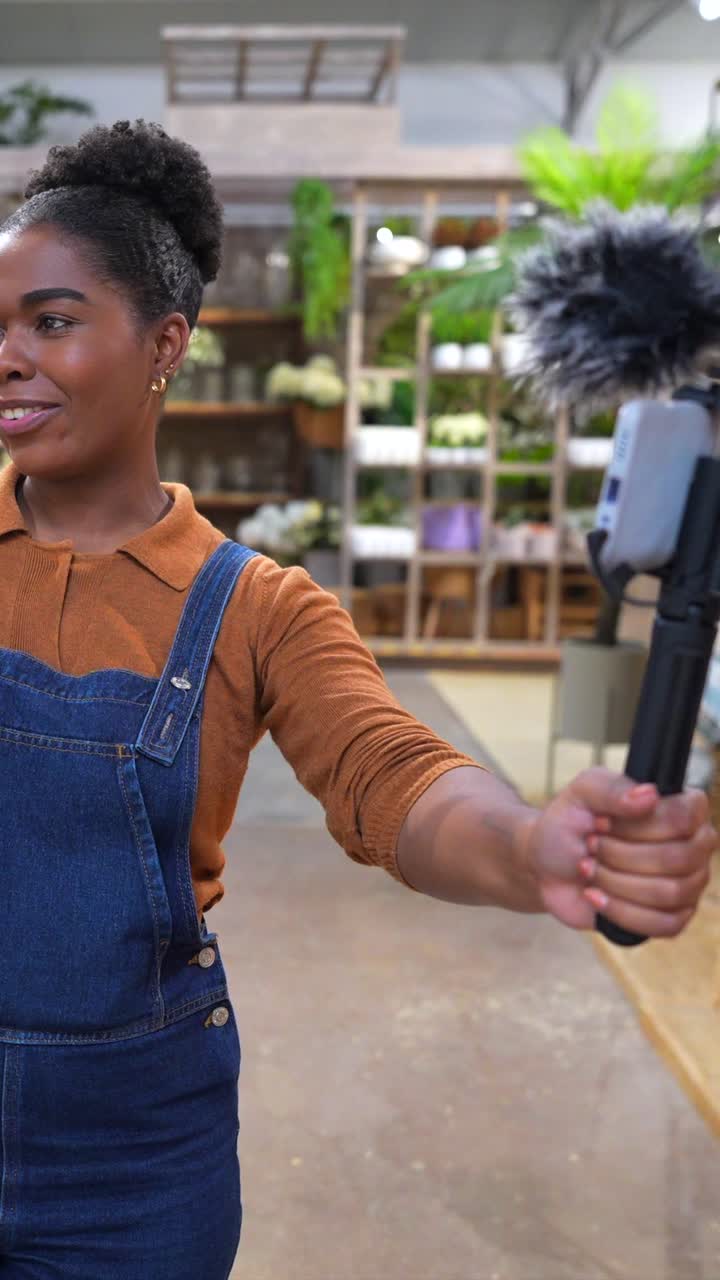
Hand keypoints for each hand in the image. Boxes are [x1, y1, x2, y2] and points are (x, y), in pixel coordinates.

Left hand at [523, 767, 716, 935]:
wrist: (547, 864)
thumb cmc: (571, 823)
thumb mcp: (581, 794)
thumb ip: (612, 788)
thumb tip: (650, 796)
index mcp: (681, 807)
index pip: (685, 817)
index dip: (638, 824)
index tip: (601, 822)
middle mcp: (694, 846)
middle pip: (676, 858)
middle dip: (620, 854)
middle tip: (591, 845)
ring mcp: (687, 884)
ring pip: (668, 893)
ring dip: (616, 881)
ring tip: (589, 868)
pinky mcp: (670, 918)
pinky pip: (662, 924)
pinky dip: (620, 911)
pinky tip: (595, 895)